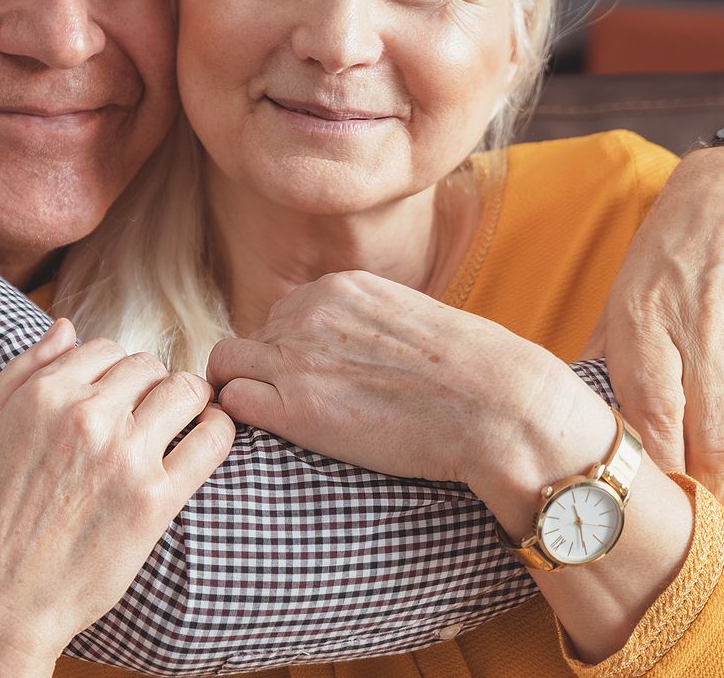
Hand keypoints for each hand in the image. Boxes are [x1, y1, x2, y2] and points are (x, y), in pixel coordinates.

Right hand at [0, 319, 234, 675]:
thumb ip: (20, 372)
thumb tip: (66, 326)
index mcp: (43, 395)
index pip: (104, 348)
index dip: (111, 370)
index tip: (113, 395)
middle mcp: (87, 417)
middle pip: (148, 365)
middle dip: (149, 383)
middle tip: (145, 412)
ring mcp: (125, 458)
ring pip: (186, 390)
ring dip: (187, 399)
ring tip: (180, 419)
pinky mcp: (156, 501)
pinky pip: (212, 440)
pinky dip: (219, 428)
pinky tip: (208, 435)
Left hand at [206, 270, 568, 489]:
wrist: (496, 405)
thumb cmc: (472, 373)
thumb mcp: (410, 318)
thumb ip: (367, 322)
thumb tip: (354, 349)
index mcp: (339, 286)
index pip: (284, 312)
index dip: (290, 350)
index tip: (314, 381)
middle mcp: (309, 311)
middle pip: (254, 337)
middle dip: (266, 371)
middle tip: (297, 410)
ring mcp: (297, 357)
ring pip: (227, 364)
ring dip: (241, 390)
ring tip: (274, 425)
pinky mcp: (295, 408)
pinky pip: (233, 402)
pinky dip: (240, 418)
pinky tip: (270, 437)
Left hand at [591, 144, 723, 506]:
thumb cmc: (667, 256)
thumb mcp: (620, 297)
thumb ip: (602, 359)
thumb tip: (573, 420)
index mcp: (644, 319)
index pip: (653, 413)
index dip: (658, 468)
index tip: (653, 497)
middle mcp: (701, 327)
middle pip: (714, 438)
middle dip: (709, 490)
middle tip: (699, 509)